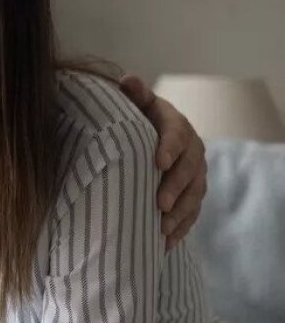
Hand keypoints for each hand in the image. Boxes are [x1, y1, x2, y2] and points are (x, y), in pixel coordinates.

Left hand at [119, 74, 207, 246]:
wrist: (154, 134)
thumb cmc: (140, 119)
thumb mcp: (138, 104)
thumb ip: (135, 95)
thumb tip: (127, 79)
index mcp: (176, 126)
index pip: (176, 135)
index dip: (168, 148)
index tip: (157, 163)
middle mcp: (191, 150)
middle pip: (188, 170)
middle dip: (175, 188)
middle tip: (159, 204)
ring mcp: (195, 174)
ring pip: (193, 195)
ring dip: (180, 213)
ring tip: (162, 228)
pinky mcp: (192, 194)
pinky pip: (192, 213)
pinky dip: (180, 228)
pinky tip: (165, 243)